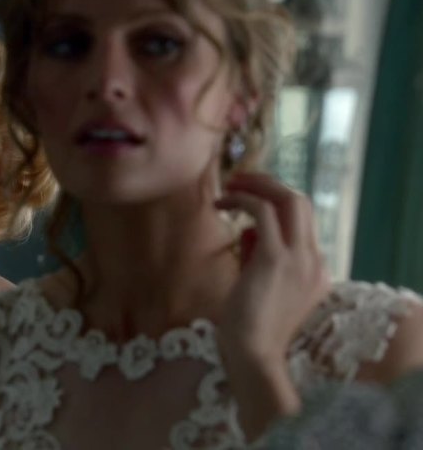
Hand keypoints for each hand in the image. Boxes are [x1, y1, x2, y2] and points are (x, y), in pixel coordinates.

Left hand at [215, 172, 330, 364]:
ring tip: (229, 186)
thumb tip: (249, 231)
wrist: (253, 356)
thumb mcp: (258, 286)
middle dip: (270, 185)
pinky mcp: (275, 258)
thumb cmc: (248, 329)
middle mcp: (314, 261)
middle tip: (240, 180)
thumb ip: (259, 257)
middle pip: (302, 202)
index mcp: (315, 271)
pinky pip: (263, 212)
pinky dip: (243, 200)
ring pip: (289, 199)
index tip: (244, 204)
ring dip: (256, 186)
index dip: (272, 206)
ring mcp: (299, 258)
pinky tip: (222, 204)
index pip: (301, 222)